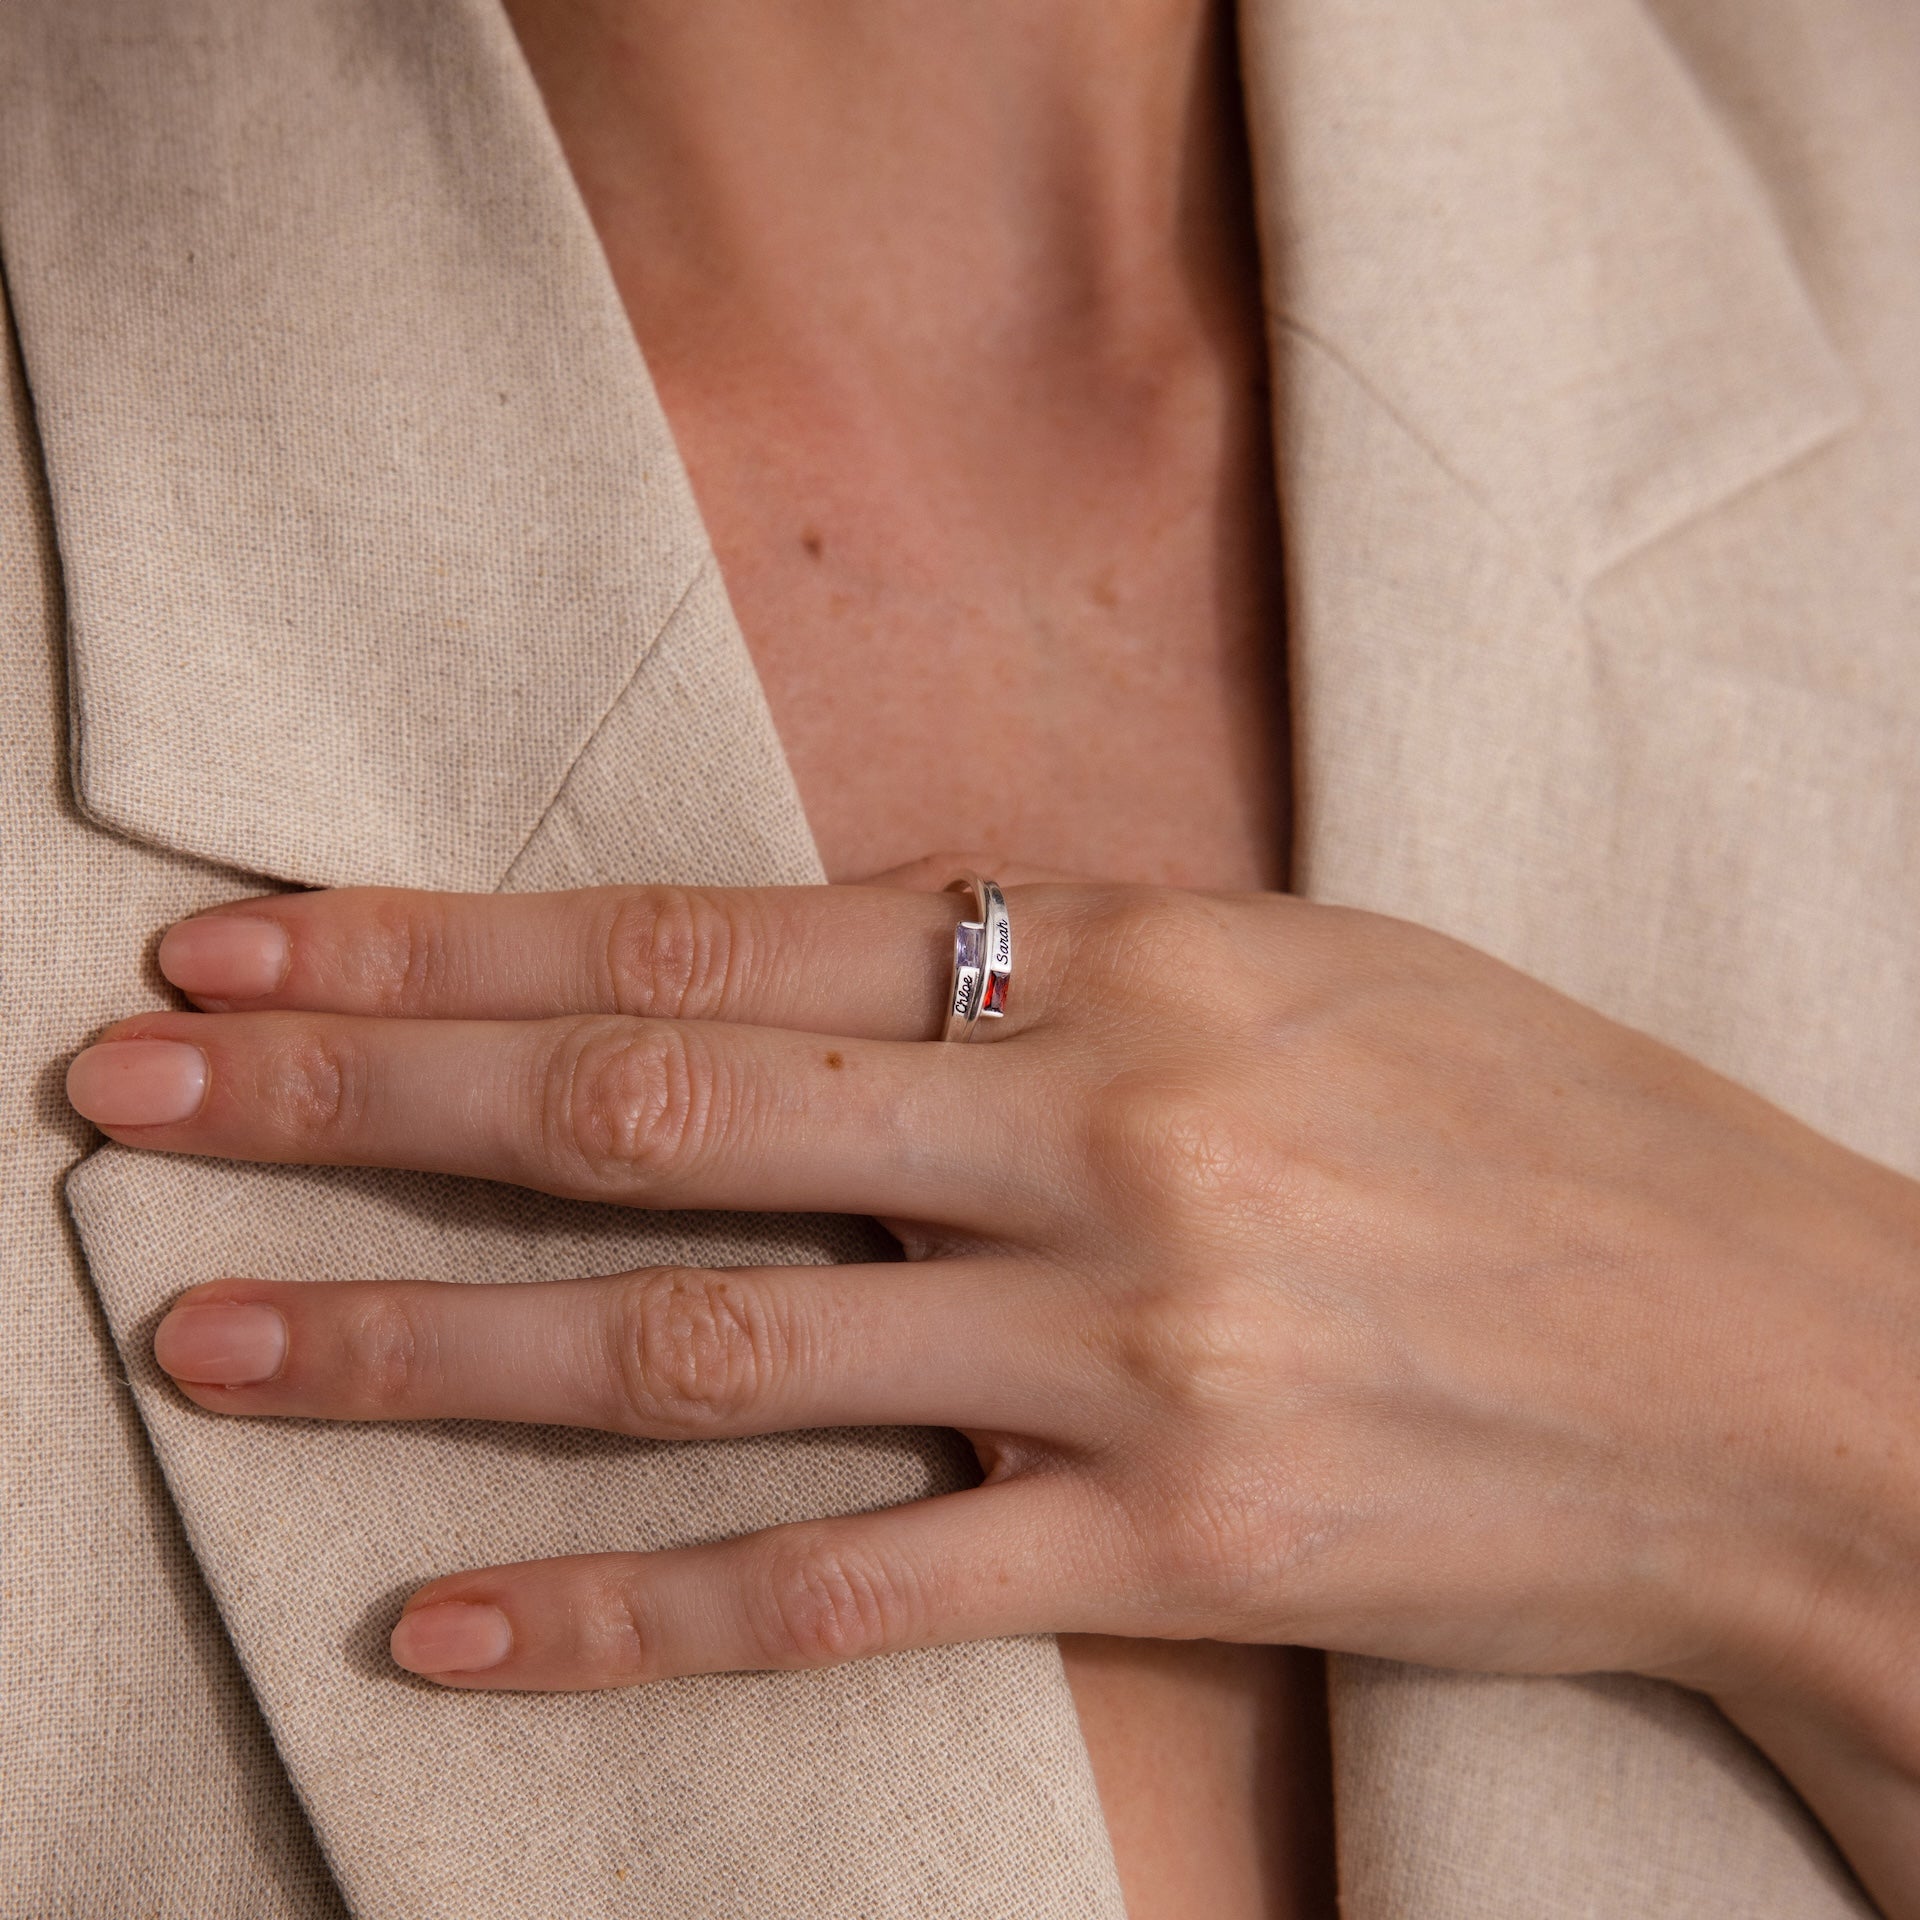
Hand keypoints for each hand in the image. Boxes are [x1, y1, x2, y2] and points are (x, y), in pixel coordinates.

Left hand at [63, 878, 1919, 1763]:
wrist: (1786, 1366)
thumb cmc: (1548, 1131)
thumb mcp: (1305, 964)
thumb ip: (1059, 963)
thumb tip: (819, 957)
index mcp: (1137, 955)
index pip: (709, 930)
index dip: (456, 940)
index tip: (259, 947)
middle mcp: (1100, 1135)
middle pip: (649, 1107)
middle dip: (364, 1098)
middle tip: (136, 1093)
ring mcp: (1128, 1351)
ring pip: (697, 1348)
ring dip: (425, 1343)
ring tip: (204, 1335)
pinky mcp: (1176, 1549)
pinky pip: (842, 1591)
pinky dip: (625, 1615)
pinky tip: (440, 1628)